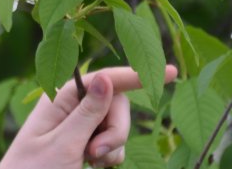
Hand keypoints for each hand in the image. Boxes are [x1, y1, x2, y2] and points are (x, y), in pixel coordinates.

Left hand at [0, 65, 177, 168]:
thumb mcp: (62, 144)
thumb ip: (87, 114)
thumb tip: (106, 77)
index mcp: (59, 99)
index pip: (103, 79)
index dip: (135, 75)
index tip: (171, 72)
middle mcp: (70, 108)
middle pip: (117, 105)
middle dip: (116, 130)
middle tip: (94, 154)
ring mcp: (79, 127)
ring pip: (118, 128)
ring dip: (113, 148)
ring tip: (88, 163)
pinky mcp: (86, 146)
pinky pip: (114, 146)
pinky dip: (111, 157)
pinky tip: (92, 166)